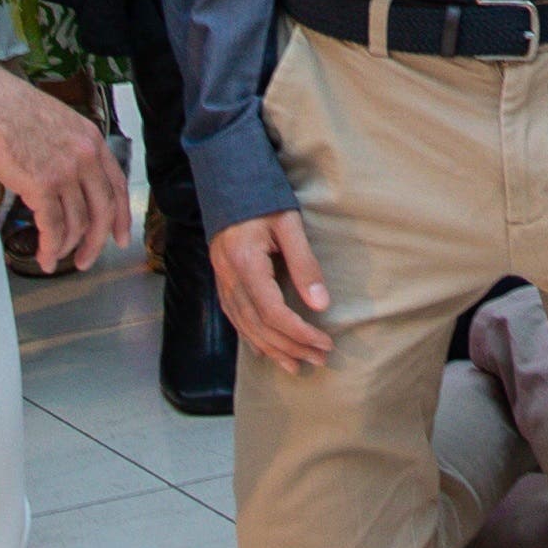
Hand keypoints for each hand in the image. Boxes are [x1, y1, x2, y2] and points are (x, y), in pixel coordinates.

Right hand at [0, 42, 137, 272]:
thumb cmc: (9, 110)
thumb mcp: (56, 124)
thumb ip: (70, 151)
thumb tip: (68, 185)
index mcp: (91, 139)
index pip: (117, 185)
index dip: (120, 216)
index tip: (118, 236)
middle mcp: (85, 155)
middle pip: (103, 210)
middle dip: (96, 241)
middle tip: (86, 259)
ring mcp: (65, 170)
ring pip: (77, 223)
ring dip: (67, 248)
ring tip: (55, 258)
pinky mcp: (41, 184)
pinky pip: (53, 227)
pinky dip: (50, 248)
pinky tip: (44, 256)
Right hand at [211, 205, 338, 376]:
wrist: (229, 182)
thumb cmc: (263, 198)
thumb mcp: (289, 224)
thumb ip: (305, 264)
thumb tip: (321, 305)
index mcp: (246, 263)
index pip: (273, 313)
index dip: (300, 334)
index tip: (325, 343)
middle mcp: (229, 279)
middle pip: (260, 327)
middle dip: (291, 347)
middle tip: (320, 359)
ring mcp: (222, 282)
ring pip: (246, 328)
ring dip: (274, 350)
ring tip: (298, 366)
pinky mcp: (222, 282)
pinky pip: (235, 320)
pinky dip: (253, 340)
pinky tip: (266, 352)